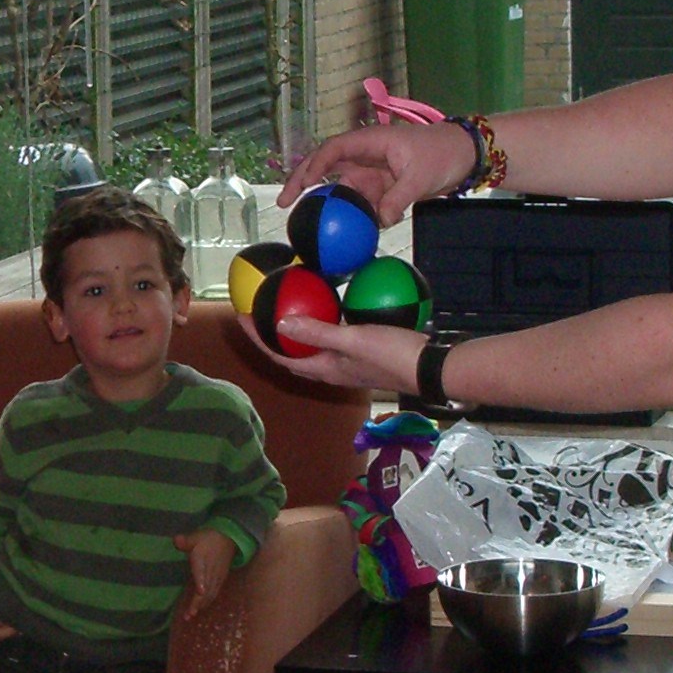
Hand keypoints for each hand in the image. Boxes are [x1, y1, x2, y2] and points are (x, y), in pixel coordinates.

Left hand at [175, 529, 234, 620]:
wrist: (229, 539)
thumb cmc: (208, 539)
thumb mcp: (196, 537)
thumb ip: (185, 541)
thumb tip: (176, 540)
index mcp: (203, 559)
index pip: (202, 571)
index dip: (201, 580)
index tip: (200, 591)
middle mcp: (211, 571)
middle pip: (206, 588)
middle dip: (197, 602)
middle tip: (188, 614)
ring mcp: (217, 577)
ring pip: (210, 593)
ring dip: (201, 605)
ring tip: (191, 615)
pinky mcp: (220, 580)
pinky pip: (214, 593)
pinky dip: (207, 601)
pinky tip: (200, 608)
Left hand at [239, 313, 425, 395]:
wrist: (431, 367)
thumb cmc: (393, 355)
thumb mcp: (353, 340)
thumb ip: (318, 332)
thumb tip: (281, 323)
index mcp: (324, 369)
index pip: (280, 356)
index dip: (258, 339)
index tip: (241, 316)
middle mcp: (331, 369)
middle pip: (292, 353)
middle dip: (271, 335)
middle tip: (257, 310)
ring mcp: (347, 362)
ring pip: (312, 346)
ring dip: (296, 329)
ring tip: (283, 305)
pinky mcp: (363, 353)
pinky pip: (332, 336)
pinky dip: (323, 321)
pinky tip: (328, 303)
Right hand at [275, 119, 476, 223]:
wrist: (466, 155)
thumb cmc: (443, 154)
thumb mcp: (420, 177)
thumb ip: (397, 199)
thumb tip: (378, 222)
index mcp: (371, 142)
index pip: (333, 150)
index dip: (313, 166)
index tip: (300, 185)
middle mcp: (366, 155)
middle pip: (327, 167)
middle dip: (303, 182)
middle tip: (284, 204)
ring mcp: (373, 172)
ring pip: (344, 190)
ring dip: (331, 207)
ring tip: (310, 227)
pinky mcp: (383, 187)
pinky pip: (363, 203)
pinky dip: (355, 217)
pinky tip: (347, 235)